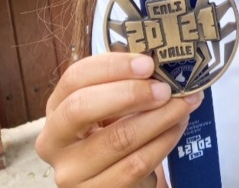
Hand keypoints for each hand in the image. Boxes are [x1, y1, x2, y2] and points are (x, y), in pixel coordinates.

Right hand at [35, 52, 203, 186]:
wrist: (115, 179)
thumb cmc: (113, 133)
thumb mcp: (109, 106)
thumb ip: (125, 83)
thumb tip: (162, 62)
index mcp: (56, 108)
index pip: (75, 78)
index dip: (112, 66)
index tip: (148, 63)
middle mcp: (54, 141)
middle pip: (83, 107)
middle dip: (130, 93)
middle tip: (166, 87)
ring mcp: (72, 173)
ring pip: (118, 139)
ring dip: (159, 117)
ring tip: (184, 104)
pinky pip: (135, 166)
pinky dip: (163, 143)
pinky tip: (178, 127)